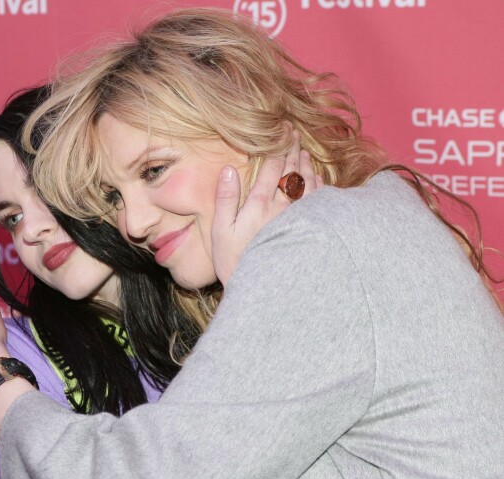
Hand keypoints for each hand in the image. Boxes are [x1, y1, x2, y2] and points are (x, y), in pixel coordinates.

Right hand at [212, 129, 322, 285]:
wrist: (263, 288)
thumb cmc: (235, 261)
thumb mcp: (221, 232)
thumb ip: (225, 199)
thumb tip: (229, 170)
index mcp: (260, 203)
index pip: (273, 165)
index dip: (278, 144)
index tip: (282, 130)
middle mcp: (282, 206)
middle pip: (292, 170)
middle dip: (293, 148)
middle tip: (294, 133)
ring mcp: (298, 217)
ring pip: (307, 183)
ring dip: (306, 164)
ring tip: (304, 152)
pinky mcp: (309, 229)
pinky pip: (318, 200)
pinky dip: (318, 185)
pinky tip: (316, 179)